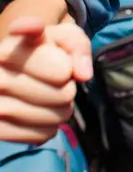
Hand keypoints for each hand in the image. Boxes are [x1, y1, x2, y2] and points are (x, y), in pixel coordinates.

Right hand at [0, 17, 91, 143]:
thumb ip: (77, 46)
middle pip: (64, 96)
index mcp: (10, 50)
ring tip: (44, 96)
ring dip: (59, 109)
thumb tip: (83, 75)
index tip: (56, 61)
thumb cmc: (40, 50)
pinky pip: (43, 136)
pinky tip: (36, 112)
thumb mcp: (60, 35)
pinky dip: (47, 127)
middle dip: (66, 88)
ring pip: (56, 119)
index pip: (62, 71)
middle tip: (51, 81)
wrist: (9, 71)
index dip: (67, 68)